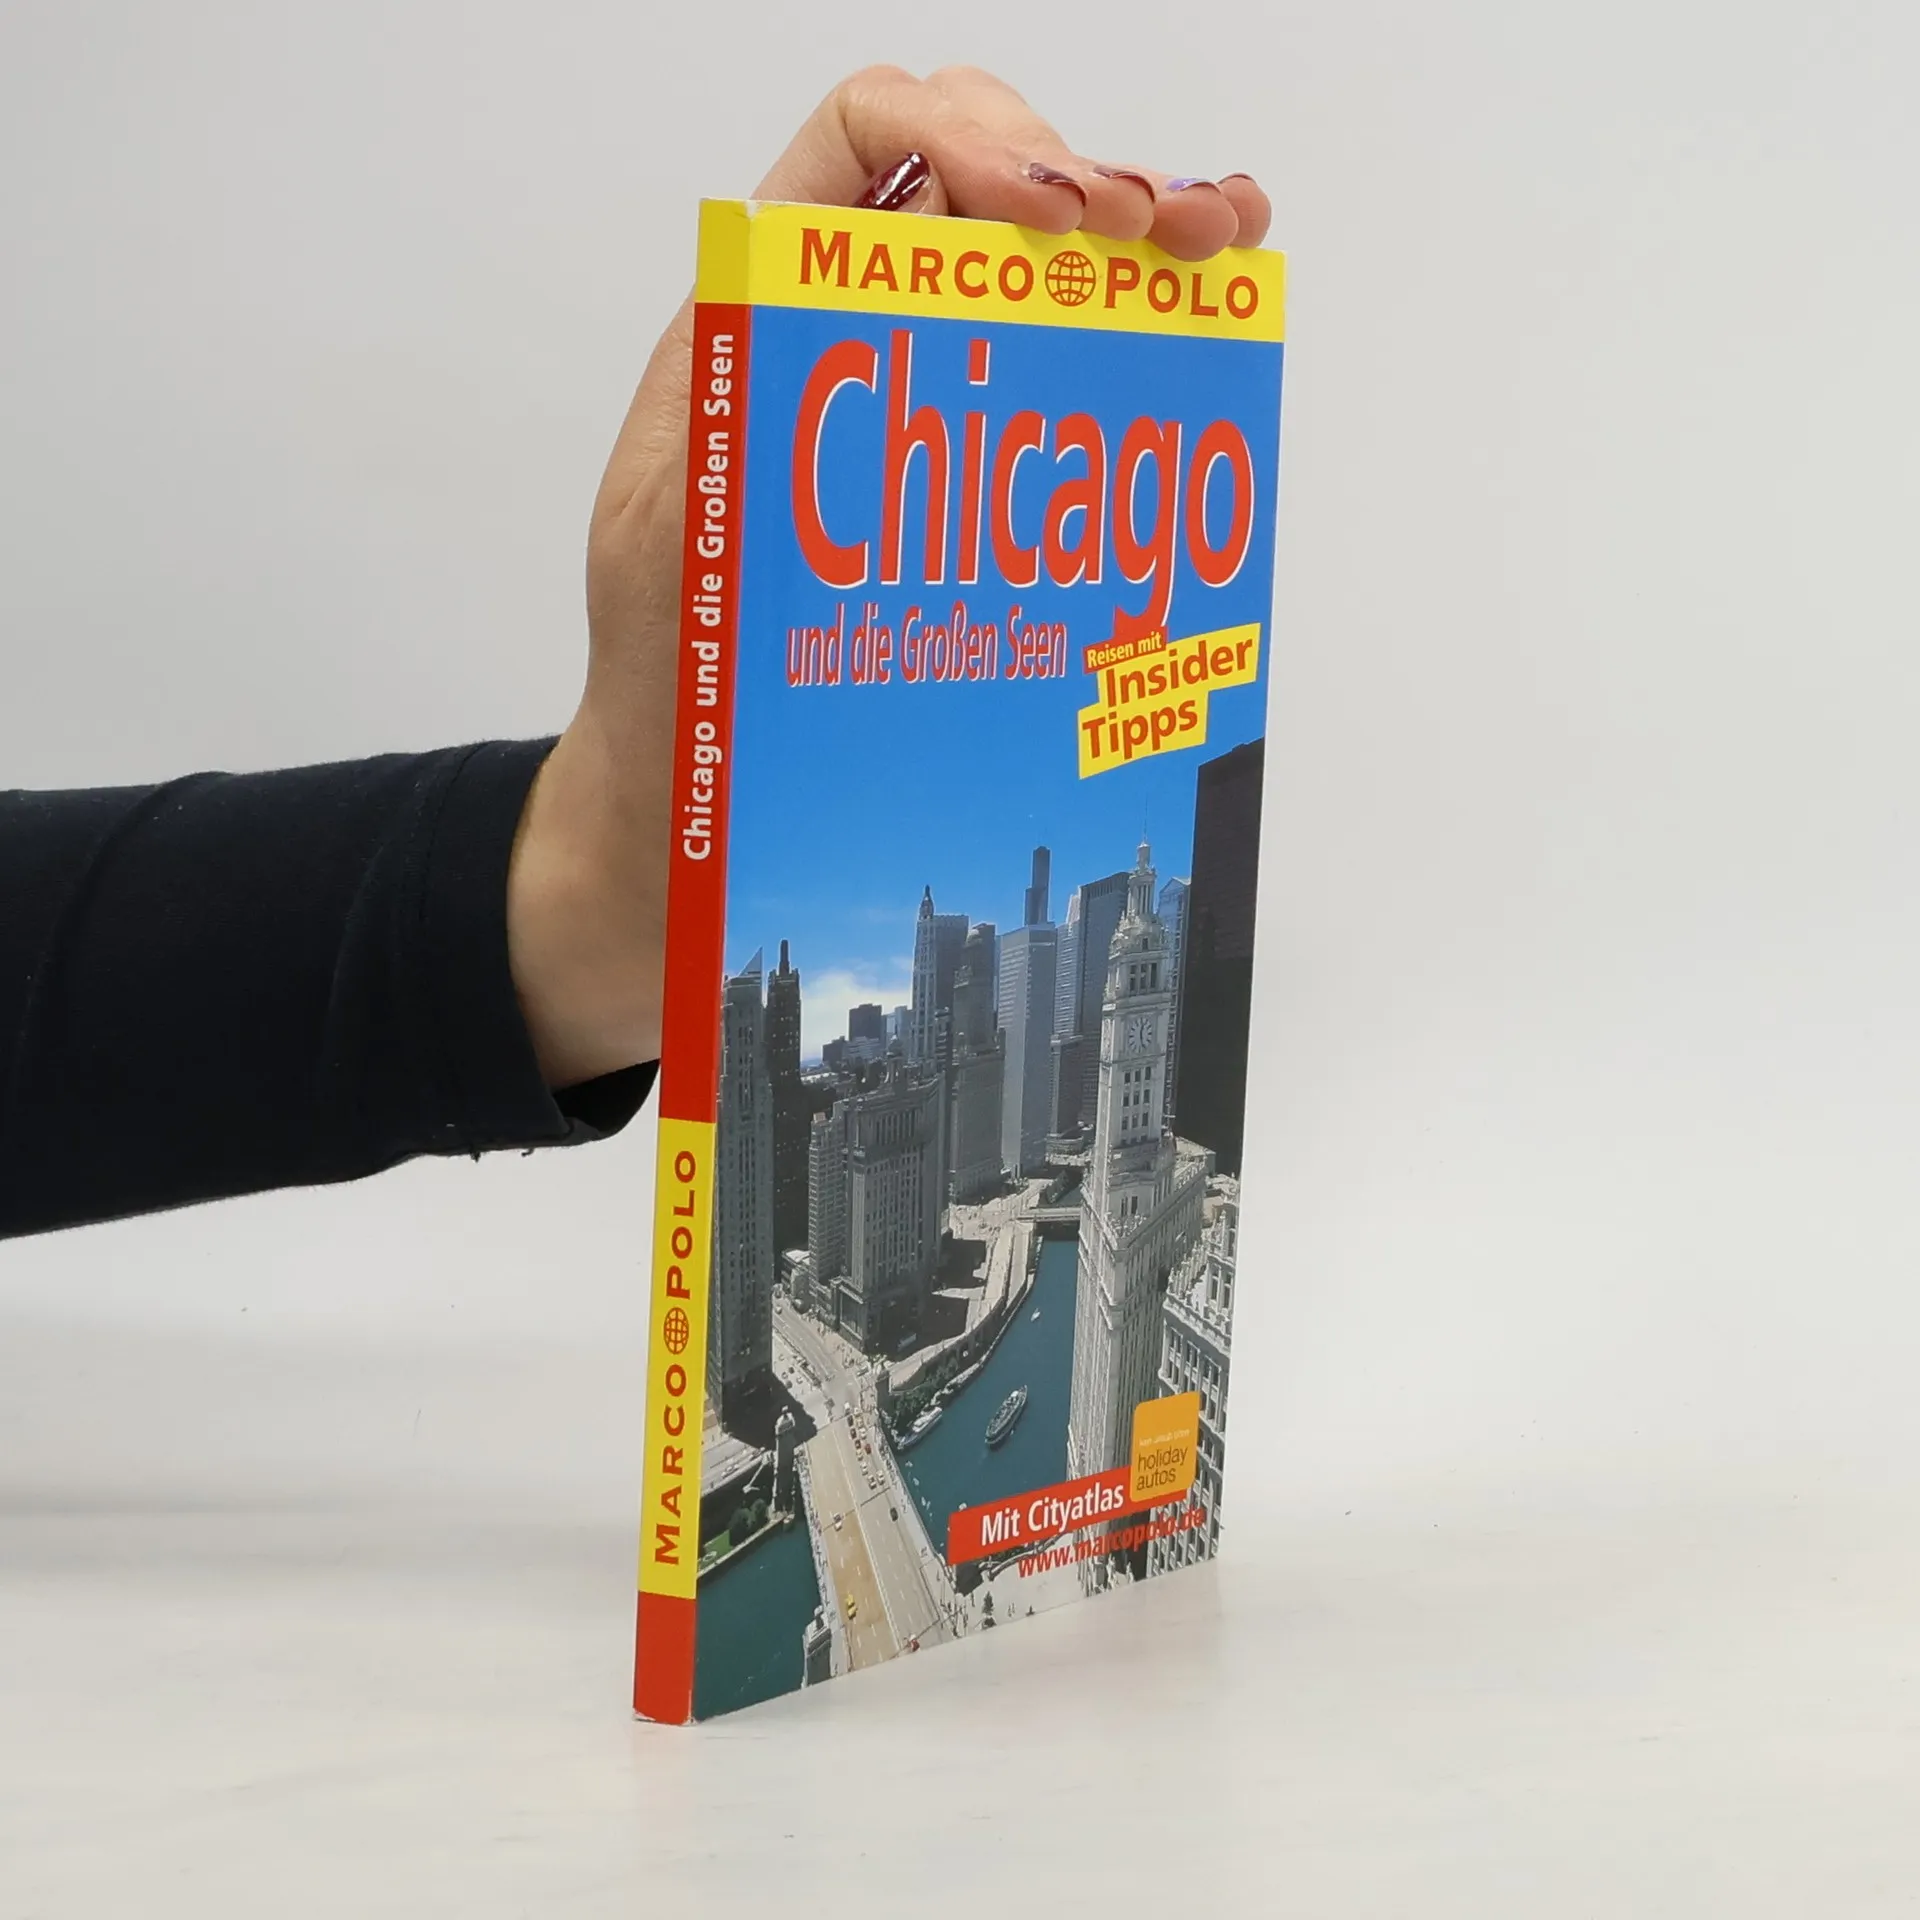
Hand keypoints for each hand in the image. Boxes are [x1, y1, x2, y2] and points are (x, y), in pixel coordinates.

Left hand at [506, 66, 1271, 1088]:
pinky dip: (1150, 314)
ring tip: (1220, 240)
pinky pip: (1069, 362)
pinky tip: (1216, 290)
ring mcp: (930, 397)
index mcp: (763, 316)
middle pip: (981, 171)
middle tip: (1153, 236)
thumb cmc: (672, 674)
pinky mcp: (986, 473)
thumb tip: (853, 320)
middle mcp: (852, 332)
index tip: (1042, 221)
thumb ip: (739, 423)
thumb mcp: (675, 538)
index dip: (967, 138)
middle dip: (1078, 176)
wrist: (697, 792)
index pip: (868, 142)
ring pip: (1043, 258)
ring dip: (1143, 224)